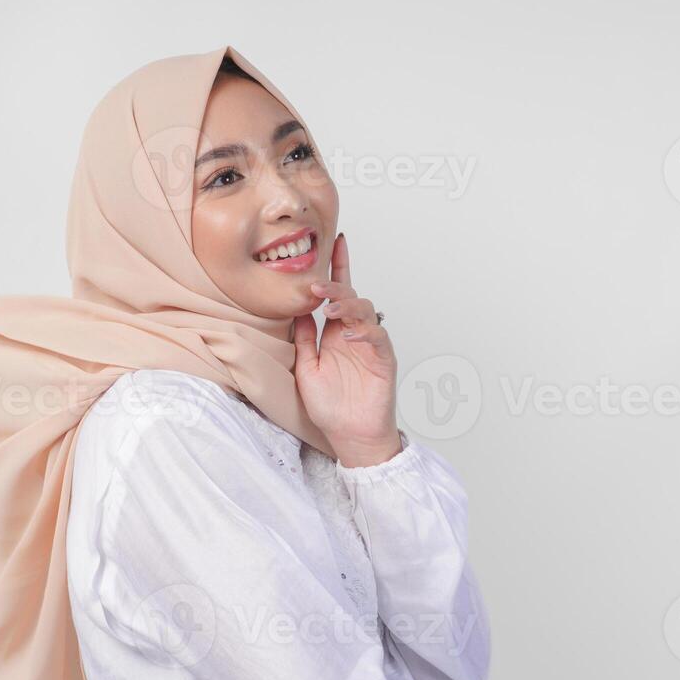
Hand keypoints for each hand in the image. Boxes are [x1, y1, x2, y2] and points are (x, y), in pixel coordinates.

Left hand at [292, 233, 402, 467]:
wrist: (350, 437)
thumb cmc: (331, 407)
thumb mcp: (306, 369)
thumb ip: (304, 340)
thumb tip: (296, 310)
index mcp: (335, 334)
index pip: (336, 294)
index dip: (337, 268)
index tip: (334, 242)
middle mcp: (353, 334)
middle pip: (350, 297)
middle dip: (334, 286)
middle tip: (315, 286)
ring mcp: (370, 345)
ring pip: (365, 311)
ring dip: (347, 305)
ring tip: (328, 308)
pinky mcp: (383, 360)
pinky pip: (377, 338)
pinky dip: (365, 332)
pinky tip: (351, 333)